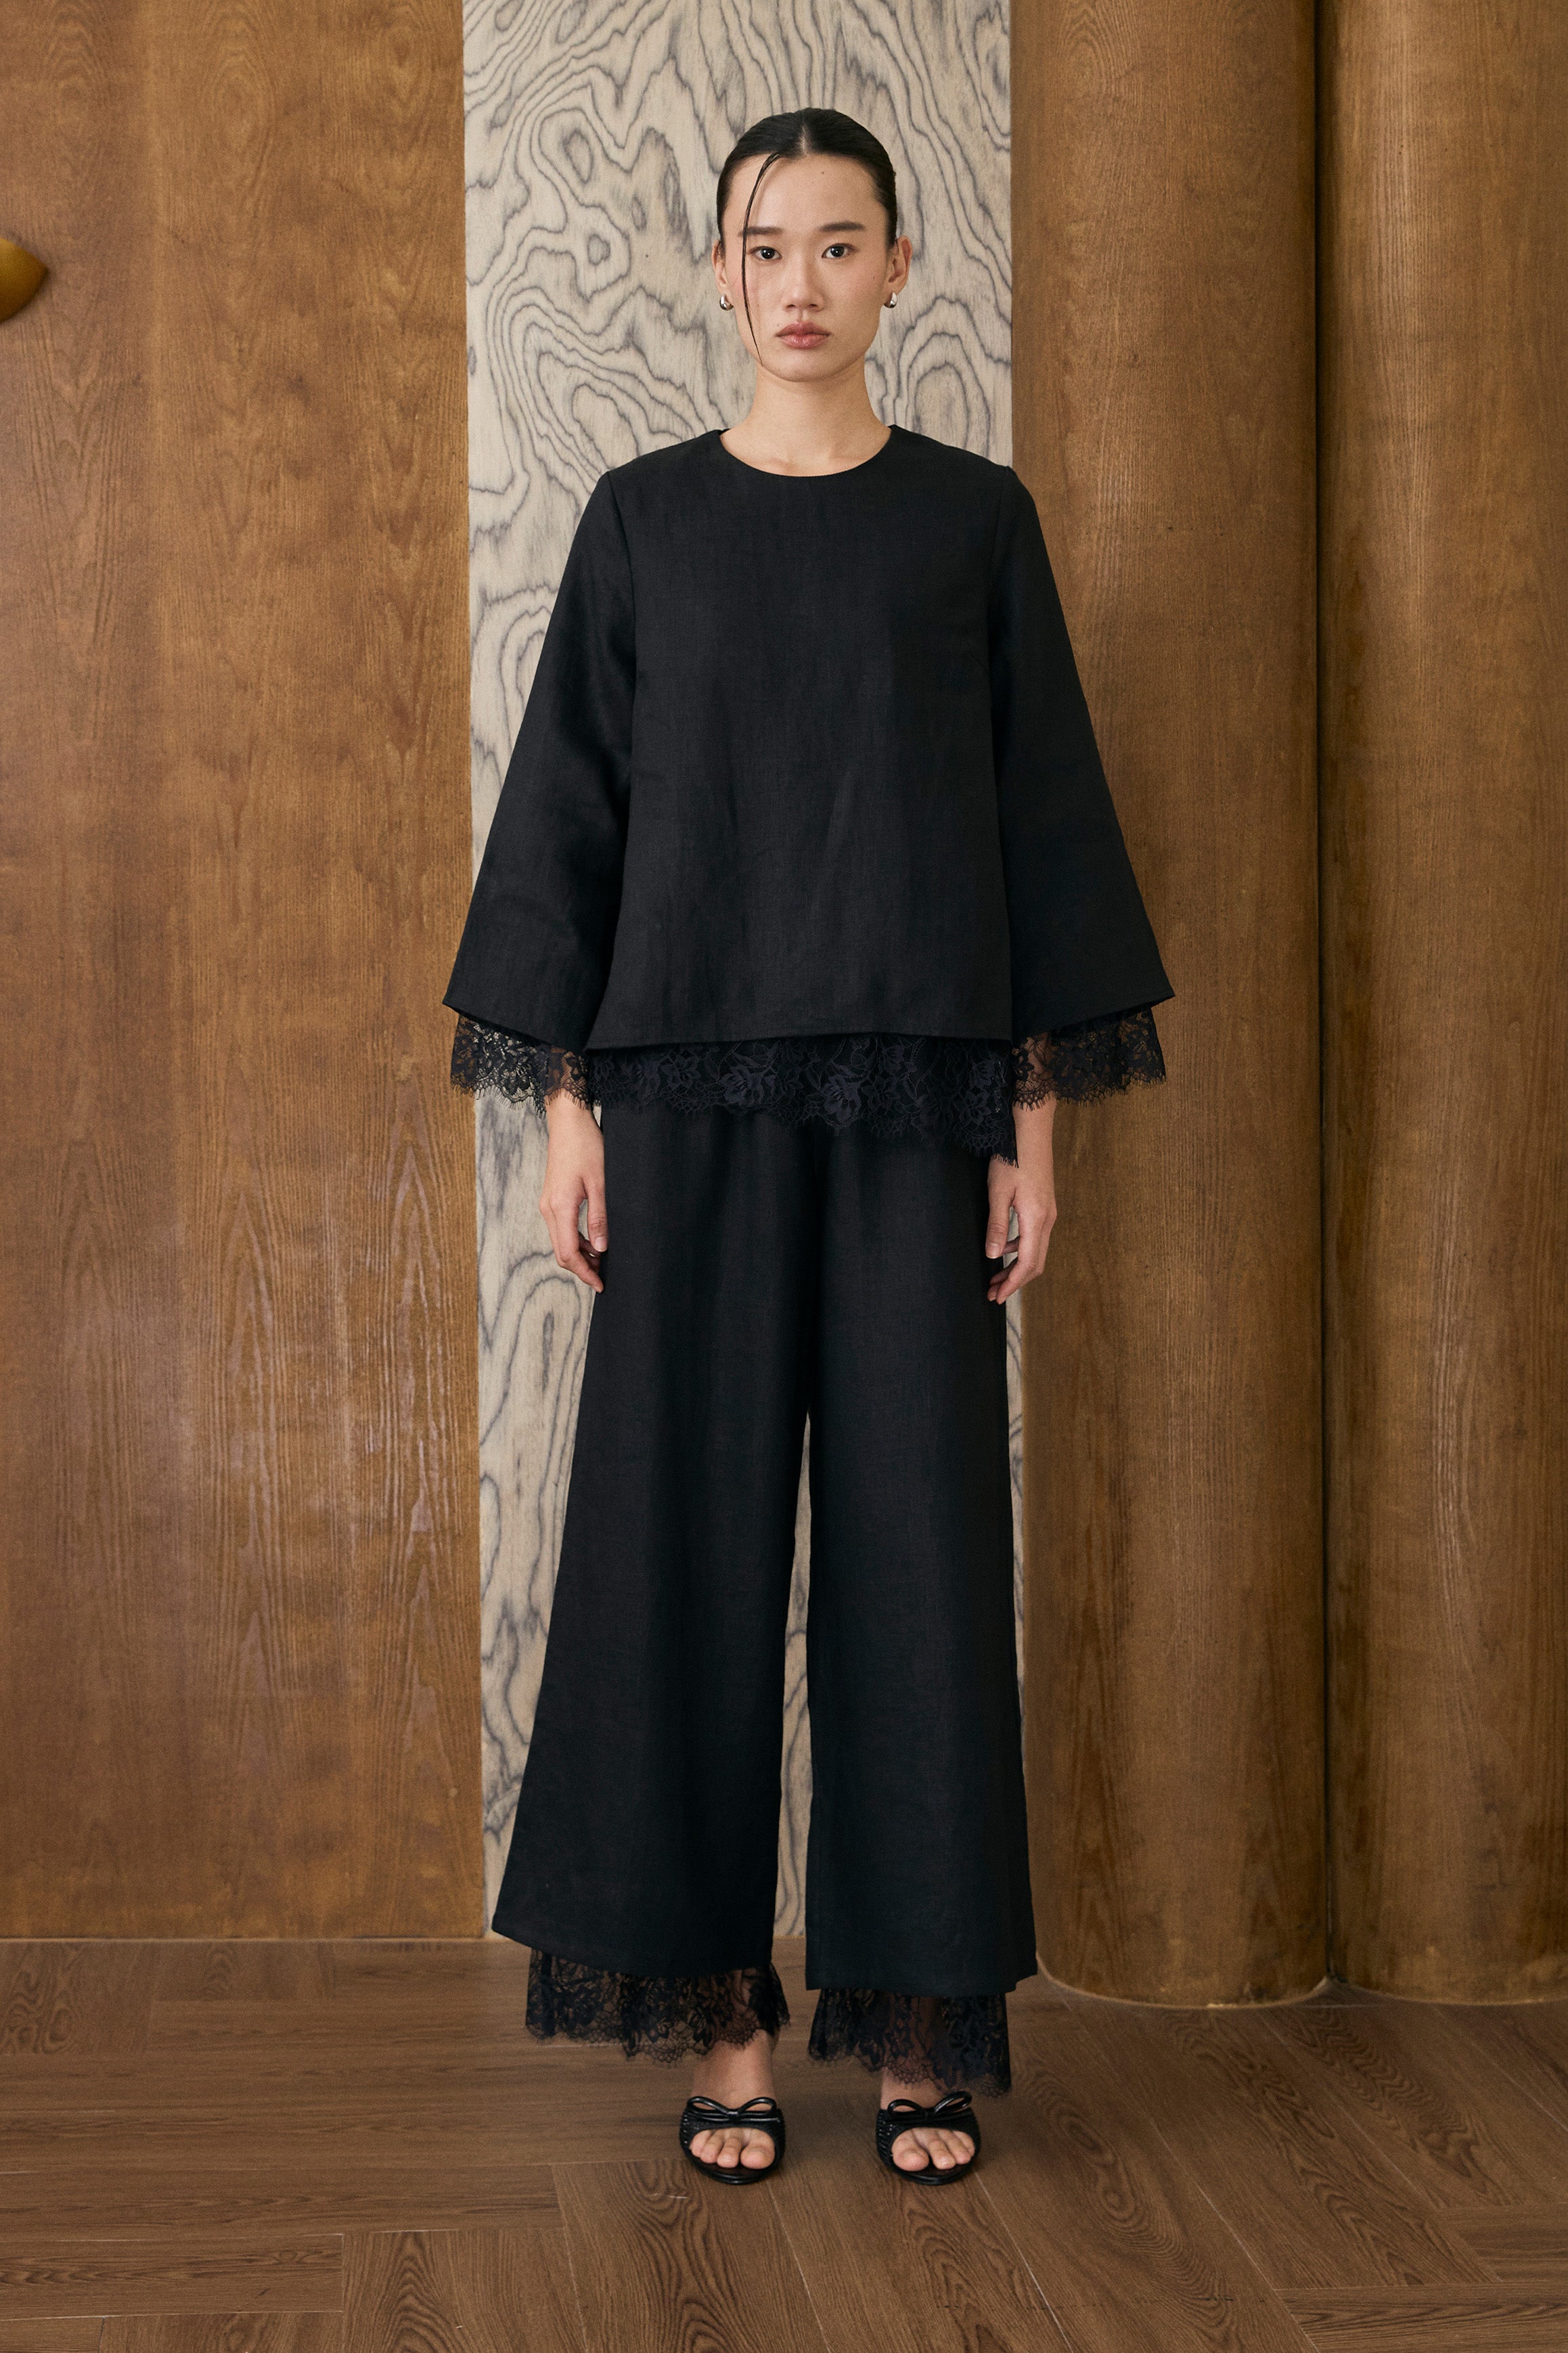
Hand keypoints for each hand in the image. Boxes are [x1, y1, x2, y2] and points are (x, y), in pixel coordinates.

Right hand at [539, 1093, 607, 1292]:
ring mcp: (547, 1204)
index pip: (569, 1253)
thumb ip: (599, 1217)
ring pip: (560, 1241)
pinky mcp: (551, 1198)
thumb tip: (601, 1249)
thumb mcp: (600, 1183)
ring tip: (603, 1258)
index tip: (600, 1285)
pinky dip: (575, 1240)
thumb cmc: (587, 1146)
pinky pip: (560, 1228)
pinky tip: (593, 1240)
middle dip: (581, 1268)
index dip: (584, 1273)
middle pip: (561, 1252)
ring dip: (579, 1254)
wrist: (568, 1121)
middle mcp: (548, 1208)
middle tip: (603, 1276)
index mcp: (560, 1207)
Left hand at [986, 1097, 1056, 1303]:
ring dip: (1016, 1266)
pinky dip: (1020, 1250)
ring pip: (1036, 1251)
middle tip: (993, 1294)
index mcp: (1036, 1219)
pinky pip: (1035, 1237)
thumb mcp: (998, 1191)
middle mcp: (1047, 1220)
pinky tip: (1004, 1248)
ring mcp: (1049, 1212)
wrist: (1031, 1129)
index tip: (997, 1297)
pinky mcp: (1044, 1205)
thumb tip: (993, 1256)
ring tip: (995, 1276)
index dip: (1012, 1284)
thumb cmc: (1012, 1156)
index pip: (1027, 1264)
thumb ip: (997, 1225)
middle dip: (1015, 1281)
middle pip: (1035, 1263)